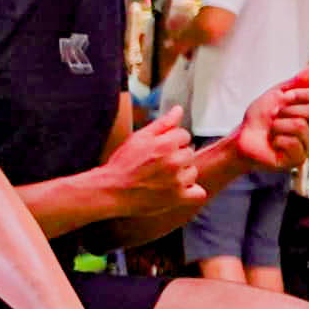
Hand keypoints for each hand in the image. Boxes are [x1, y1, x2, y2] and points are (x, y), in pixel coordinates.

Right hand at [89, 109, 209, 225]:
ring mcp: (177, 181)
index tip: (160, 150)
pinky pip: (198, 193)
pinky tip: (176, 190)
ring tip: (163, 179)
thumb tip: (178, 110)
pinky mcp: (177, 198)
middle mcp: (174, 161)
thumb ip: (162, 123)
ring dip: (182, 175)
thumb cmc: (123, 164)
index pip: (185, 136)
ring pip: (193, 172)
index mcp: (166, 144)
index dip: (172, 141)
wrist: (111, 191)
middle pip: (189, 153)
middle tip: (159, 165)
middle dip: (177, 157)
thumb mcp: (139, 138)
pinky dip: (190, 192)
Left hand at [231, 67, 308, 175]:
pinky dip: (276, 139)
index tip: (284, 98)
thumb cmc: (260, 117)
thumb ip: (299, 81)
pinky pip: (292, 143)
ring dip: (278, 125)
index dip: (301, 94)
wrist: (242, 137)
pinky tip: (273, 143)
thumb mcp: (278, 93)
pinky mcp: (298, 160)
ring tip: (272, 130)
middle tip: (275, 117)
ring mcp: (308, 146)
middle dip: (286, 110)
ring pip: (300, 126)